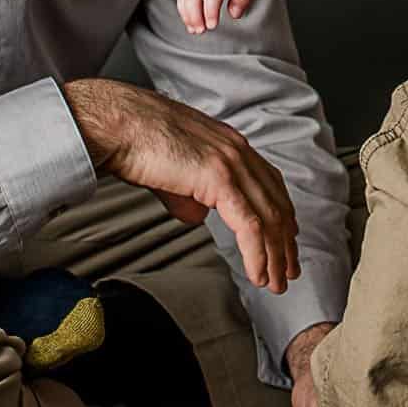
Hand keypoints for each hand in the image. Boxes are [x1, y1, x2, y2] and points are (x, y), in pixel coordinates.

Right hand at [59, 76, 299, 291]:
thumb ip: (190, 195)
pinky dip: (257, 254)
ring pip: (268, 217)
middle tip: (289, 271)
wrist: (119, 124)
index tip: (285, 242)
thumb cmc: (136, 142)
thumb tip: (198, 216)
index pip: (270, 184)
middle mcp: (238, 150)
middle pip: (276, 203)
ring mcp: (232, 162)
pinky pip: (249, 224)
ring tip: (275, 282)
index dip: (282, 215)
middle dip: (285, 242)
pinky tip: (257, 273)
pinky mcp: (220, 178)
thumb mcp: (173, 172)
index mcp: (230, 144)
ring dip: (275, 256)